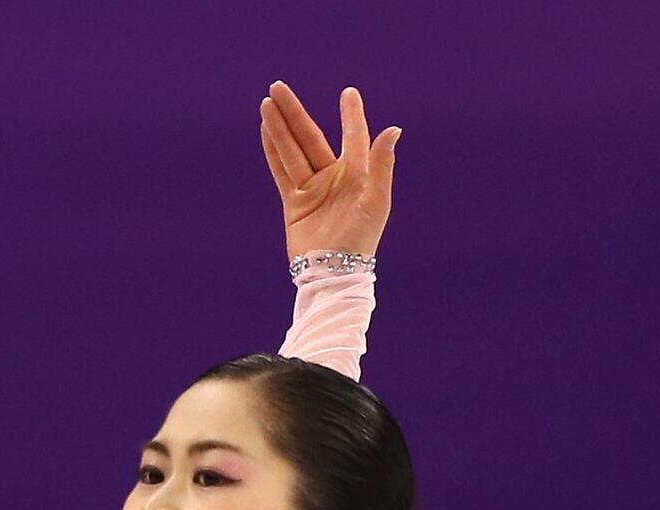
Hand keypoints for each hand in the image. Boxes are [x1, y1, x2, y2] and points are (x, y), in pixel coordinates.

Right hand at [263, 80, 396, 262]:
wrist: (333, 272)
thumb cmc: (361, 239)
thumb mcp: (376, 201)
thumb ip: (381, 164)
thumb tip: (393, 130)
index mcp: (356, 174)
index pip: (352, 137)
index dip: (351, 115)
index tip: (349, 93)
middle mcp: (333, 176)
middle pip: (309, 137)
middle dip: (294, 112)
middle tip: (278, 86)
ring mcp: (312, 188)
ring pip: (292, 150)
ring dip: (279, 126)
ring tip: (267, 103)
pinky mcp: (295, 202)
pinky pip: (282, 170)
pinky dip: (274, 150)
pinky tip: (266, 130)